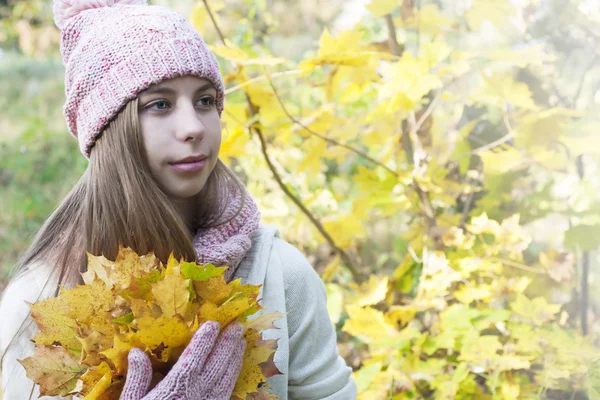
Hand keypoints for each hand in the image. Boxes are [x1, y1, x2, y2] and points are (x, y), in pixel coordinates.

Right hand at [120, 321, 245, 399]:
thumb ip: (137, 379)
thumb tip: (136, 352)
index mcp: (176, 388)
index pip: (194, 358)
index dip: (204, 339)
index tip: (213, 323)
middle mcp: (197, 394)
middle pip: (217, 364)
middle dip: (227, 343)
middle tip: (237, 326)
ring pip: (226, 378)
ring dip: (235, 358)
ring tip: (242, 342)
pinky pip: (227, 393)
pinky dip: (233, 378)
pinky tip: (236, 370)